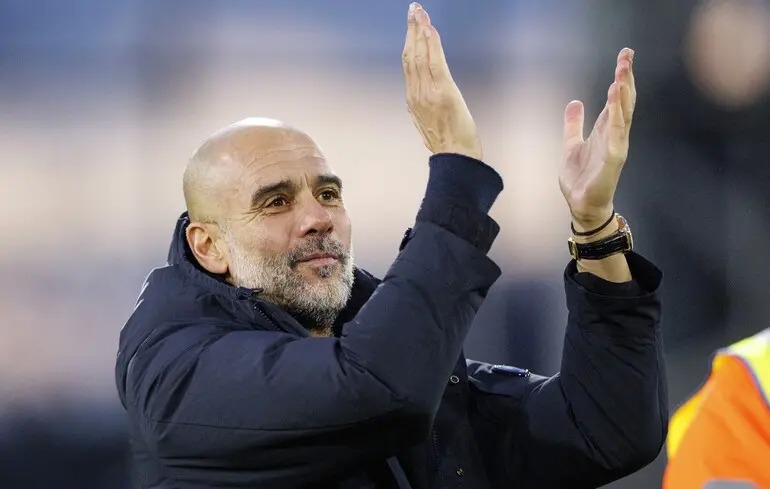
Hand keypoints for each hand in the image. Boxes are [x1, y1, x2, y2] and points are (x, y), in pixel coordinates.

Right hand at [402, 2, 482, 160]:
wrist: (457, 158)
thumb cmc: (449, 143)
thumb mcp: (429, 123)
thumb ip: (424, 106)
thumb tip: (424, 95)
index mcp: (413, 100)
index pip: (408, 64)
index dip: (409, 42)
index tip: (412, 25)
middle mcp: (416, 94)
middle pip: (410, 55)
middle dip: (411, 30)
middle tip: (414, 10)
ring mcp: (428, 93)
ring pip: (419, 56)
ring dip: (420, 31)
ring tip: (420, 13)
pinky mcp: (442, 92)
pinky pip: (434, 62)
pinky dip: (431, 45)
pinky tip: (430, 30)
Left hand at [559, 48, 636, 231]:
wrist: (581, 205)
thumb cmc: (580, 178)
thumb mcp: (571, 145)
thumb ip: (574, 124)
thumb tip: (575, 102)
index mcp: (606, 131)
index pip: (616, 100)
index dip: (620, 78)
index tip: (624, 56)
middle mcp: (615, 136)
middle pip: (623, 101)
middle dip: (625, 78)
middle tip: (627, 55)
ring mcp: (616, 146)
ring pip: (622, 114)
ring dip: (622, 93)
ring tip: (622, 72)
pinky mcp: (613, 159)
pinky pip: (616, 134)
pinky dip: (617, 117)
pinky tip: (616, 101)